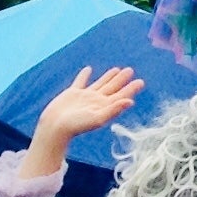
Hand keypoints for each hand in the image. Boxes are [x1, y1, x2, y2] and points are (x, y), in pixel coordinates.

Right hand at [28, 67, 144, 173]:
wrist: (55, 127)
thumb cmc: (76, 125)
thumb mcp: (98, 118)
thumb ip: (114, 110)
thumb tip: (131, 102)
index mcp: (104, 107)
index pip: (121, 96)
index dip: (131, 89)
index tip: (140, 82)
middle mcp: (96, 101)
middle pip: (113, 88)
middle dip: (122, 80)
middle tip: (130, 70)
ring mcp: (85, 97)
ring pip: (100, 83)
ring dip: (108, 77)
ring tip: (117, 69)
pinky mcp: (72, 93)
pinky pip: (81, 81)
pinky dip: (84, 75)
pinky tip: (88, 69)